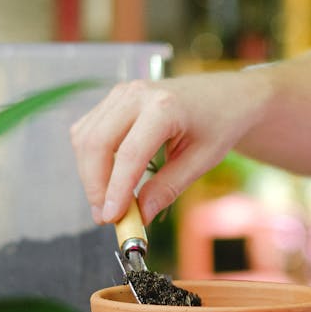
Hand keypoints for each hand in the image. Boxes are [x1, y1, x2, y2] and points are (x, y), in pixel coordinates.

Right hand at [70, 73, 267, 224]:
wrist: (225, 94)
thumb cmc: (219, 125)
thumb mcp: (202, 161)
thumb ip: (168, 188)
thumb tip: (140, 216)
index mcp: (165, 107)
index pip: (129, 154)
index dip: (115, 190)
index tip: (111, 218)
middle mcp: (137, 94)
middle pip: (97, 143)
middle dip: (95, 185)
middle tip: (105, 217)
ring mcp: (122, 93)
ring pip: (85, 137)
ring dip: (90, 174)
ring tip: (108, 203)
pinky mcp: (114, 99)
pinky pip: (88, 131)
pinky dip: (91, 159)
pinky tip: (107, 179)